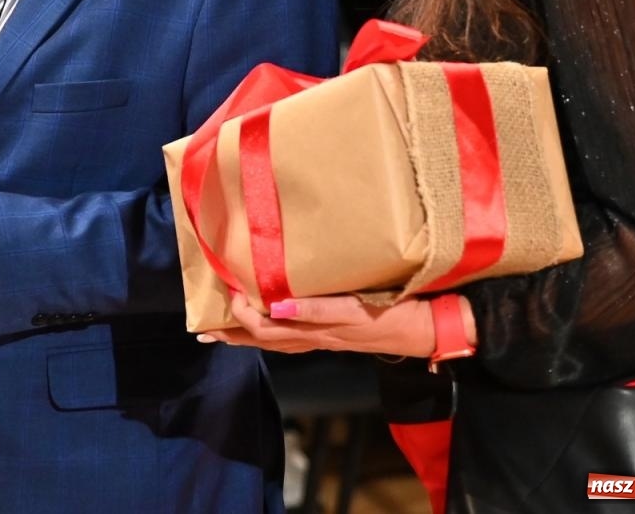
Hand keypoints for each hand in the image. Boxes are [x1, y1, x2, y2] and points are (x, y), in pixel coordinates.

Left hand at [198, 291, 453, 359]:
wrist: (430, 329)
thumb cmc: (393, 314)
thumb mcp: (355, 309)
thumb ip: (316, 309)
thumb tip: (274, 308)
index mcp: (316, 330)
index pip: (265, 328)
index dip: (240, 316)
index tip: (225, 293)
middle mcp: (316, 337)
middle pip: (264, 339)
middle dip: (233, 334)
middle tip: (204, 330)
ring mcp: (326, 338)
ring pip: (276, 341)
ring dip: (247, 337)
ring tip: (224, 332)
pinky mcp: (337, 333)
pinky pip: (294, 338)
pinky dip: (272, 333)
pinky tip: (268, 325)